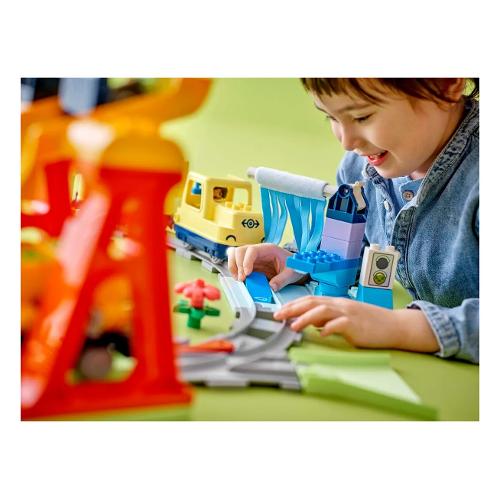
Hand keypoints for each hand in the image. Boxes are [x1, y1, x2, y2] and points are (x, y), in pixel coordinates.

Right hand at [227, 243, 305, 290]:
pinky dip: (234, 270)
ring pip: (235, 255)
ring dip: (233, 266)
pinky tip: (240, 279)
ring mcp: (252, 257)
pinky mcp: (250, 264)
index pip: (252, 250)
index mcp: (268, 249)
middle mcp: (258, 251)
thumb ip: (282, 280)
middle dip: (237, 265)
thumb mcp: (291, 273)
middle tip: (242, 279)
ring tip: (239, 279)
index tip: (247, 273)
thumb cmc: (293, 266)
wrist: (294, 266)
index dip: (246, 261)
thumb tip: (271, 287)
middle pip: (240, 251)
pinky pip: (237, 263)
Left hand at [274, 296, 439, 352]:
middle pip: (312, 302)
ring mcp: (348, 313)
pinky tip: (320, 333)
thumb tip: (311, 323)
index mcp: (336, 303)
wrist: (395, 326)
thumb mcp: (346, 318)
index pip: (310, 300)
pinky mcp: (356, 324)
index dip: (293, 305)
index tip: (279, 312)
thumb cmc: (370, 323)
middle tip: (277, 316)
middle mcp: (340, 305)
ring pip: (322, 311)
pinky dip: (329, 328)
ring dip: (305, 318)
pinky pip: (340, 324)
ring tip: (292, 326)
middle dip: (292, 308)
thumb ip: (329, 318)